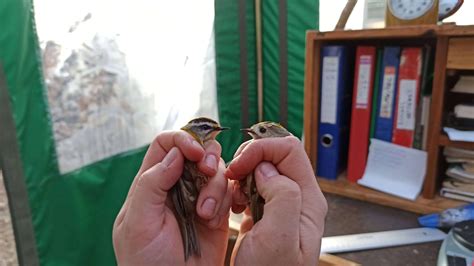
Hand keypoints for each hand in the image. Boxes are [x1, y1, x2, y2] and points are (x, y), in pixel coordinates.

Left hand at [112, 131, 232, 264]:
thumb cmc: (146, 262)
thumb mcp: (138, 223)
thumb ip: (150, 185)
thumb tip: (174, 154)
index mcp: (151, 183)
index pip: (165, 145)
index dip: (182, 140)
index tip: (195, 152)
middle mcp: (176, 186)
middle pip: (196, 151)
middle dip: (207, 157)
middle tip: (208, 171)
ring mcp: (197, 197)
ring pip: (216, 170)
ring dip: (215, 187)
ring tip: (205, 215)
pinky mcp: (217, 211)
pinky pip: (229, 192)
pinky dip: (225, 202)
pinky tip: (214, 221)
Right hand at [226, 136, 327, 264]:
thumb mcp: (278, 239)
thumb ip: (281, 196)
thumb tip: (266, 169)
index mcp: (308, 200)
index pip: (289, 150)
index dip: (261, 150)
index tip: (239, 166)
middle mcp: (298, 197)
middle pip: (275, 154)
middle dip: (249, 158)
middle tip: (232, 177)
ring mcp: (282, 204)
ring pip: (262, 167)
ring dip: (242, 174)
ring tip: (234, 196)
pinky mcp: (266, 211)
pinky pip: (252, 184)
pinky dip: (238, 187)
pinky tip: (234, 205)